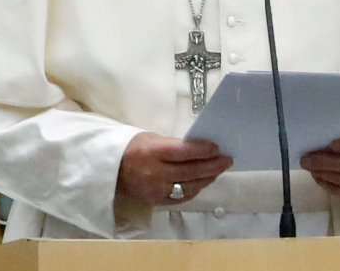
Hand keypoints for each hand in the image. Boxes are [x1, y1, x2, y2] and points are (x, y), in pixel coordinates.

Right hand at [116, 132, 232, 205]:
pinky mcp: (158, 201)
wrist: (112, 169)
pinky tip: (204, 181)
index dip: (202, 150)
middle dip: (211, 166)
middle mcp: (155, 173)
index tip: (217, 148)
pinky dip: (196, 189)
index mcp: (153, 153)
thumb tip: (198, 148)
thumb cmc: (135, 147)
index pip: (182, 152)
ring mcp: (157, 190)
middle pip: (189, 171)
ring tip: (219, 170)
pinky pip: (182, 197)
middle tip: (227, 160)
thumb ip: (174, 145)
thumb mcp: (153, 138)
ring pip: (189, 187)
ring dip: (207, 178)